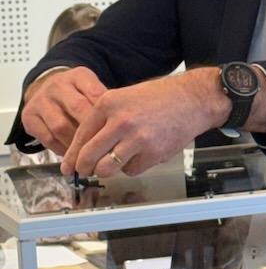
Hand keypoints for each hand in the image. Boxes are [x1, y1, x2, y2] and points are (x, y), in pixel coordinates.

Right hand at [22, 67, 107, 155]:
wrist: (46, 87)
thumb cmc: (77, 93)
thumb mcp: (93, 88)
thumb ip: (105, 103)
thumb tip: (119, 127)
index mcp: (78, 76)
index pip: (95, 94)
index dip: (106, 115)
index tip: (115, 132)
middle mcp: (57, 85)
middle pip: (78, 109)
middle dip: (92, 131)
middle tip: (104, 147)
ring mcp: (41, 100)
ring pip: (61, 127)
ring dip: (76, 145)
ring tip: (89, 155)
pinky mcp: (29, 117)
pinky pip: (47, 138)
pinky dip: (61, 150)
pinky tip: (72, 154)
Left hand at [60, 68, 226, 178]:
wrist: (193, 99)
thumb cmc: (161, 97)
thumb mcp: (125, 97)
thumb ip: (105, 118)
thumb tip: (86, 144)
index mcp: (109, 103)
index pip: (80, 135)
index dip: (71, 154)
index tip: (68, 165)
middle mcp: (120, 121)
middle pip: (89, 156)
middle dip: (82, 168)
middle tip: (83, 171)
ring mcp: (137, 139)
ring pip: (106, 168)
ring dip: (105, 171)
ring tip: (110, 165)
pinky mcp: (152, 153)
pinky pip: (130, 170)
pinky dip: (131, 167)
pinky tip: (138, 155)